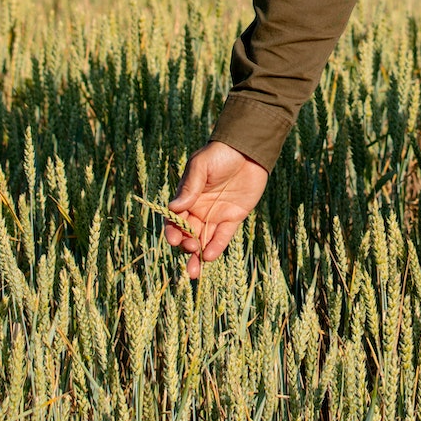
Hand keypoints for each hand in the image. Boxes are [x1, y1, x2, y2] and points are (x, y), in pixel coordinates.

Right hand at [164, 141, 268, 277]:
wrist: (247, 148)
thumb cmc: (220, 153)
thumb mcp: (200, 166)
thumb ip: (189, 187)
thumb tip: (173, 208)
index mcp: (187, 197)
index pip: (175, 219)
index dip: (173, 231)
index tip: (174, 239)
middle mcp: (199, 209)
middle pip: (188, 233)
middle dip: (186, 245)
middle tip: (189, 248)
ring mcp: (216, 215)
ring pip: (204, 240)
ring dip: (197, 256)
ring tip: (193, 272)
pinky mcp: (234, 217)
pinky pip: (223, 236)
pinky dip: (216, 247)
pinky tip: (210, 257)